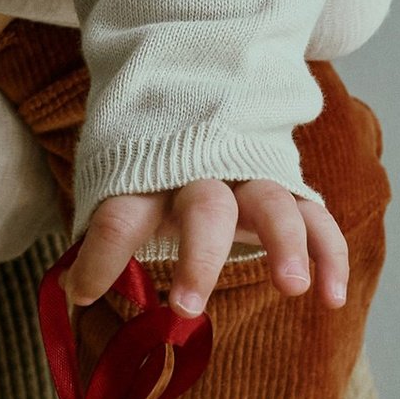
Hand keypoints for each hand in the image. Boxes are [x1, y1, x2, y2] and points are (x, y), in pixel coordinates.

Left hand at [65, 174, 348, 320]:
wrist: (194, 91)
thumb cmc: (147, 162)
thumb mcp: (115, 184)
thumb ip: (101, 235)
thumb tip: (68, 294)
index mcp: (146, 175)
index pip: (120, 214)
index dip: (100, 256)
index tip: (81, 292)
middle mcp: (200, 174)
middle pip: (203, 208)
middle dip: (199, 257)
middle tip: (187, 308)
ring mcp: (249, 177)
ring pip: (272, 204)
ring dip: (284, 245)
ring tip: (293, 290)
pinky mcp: (287, 186)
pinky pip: (316, 217)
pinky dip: (329, 254)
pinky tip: (331, 298)